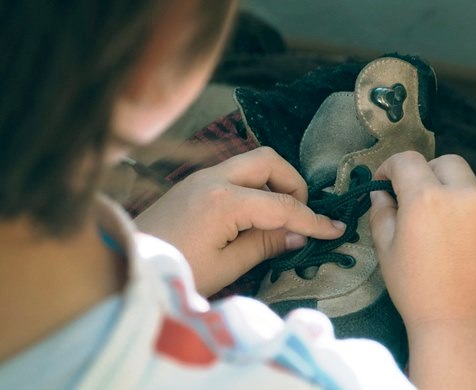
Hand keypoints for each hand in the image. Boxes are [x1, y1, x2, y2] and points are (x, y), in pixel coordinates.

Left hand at [135, 147, 344, 295]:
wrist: (125, 267)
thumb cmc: (174, 274)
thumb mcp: (226, 267)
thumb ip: (266, 244)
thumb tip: (300, 235)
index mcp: (223, 201)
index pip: (282, 204)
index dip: (313, 219)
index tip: (336, 229)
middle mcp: (213, 177)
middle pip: (268, 160)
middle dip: (293, 184)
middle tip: (298, 216)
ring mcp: (201, 176)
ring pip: (252, 162)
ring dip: (273, 182)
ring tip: (278, 218)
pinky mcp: (194, 183)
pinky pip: (235, 173)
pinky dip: (255, 186)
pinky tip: (254, 215)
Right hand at [369, 151, 475, 387]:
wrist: (464, 329)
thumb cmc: (417, 292)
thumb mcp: (386, 250)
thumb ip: (382, 213)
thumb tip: (383, 195)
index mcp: (427, 198)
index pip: (407, 160)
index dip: (389, 167)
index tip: (384, 183)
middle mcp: (462, 196)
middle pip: (444, 162)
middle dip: (424, 172)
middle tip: (411, 198)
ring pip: (466, 183)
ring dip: (447, 191)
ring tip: (435, 223)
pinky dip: (465, 210)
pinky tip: (456, 241)